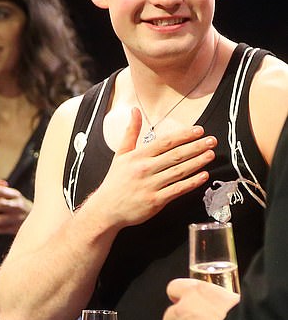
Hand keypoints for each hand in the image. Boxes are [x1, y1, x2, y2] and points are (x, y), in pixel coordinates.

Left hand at [0, 175, 31, 235]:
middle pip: (0, 204)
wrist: (38, 219)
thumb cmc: (17, 204)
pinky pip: (3, 230)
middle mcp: (17, 206)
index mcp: (15, 195)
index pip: (3, 191)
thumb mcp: (12, 195)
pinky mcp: (15, 229)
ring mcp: (16, 219)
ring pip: (1, 220)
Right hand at [90, 109, 216, 229]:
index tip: (199, 131)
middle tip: (212, 141)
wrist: (106, 209)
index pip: (165, 142)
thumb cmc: (115, 181)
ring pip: (179, 171)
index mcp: (138, 156)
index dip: (184, 136)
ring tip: (210, 155)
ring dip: (197, 162)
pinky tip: (203, 176)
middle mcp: (145, 169)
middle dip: (196, 147)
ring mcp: (151, 185)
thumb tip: (134, 111)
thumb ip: (131, 132)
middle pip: (175, 155)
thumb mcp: (120, 154)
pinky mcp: (155, 201)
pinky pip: (177, 190)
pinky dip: (191, 183)